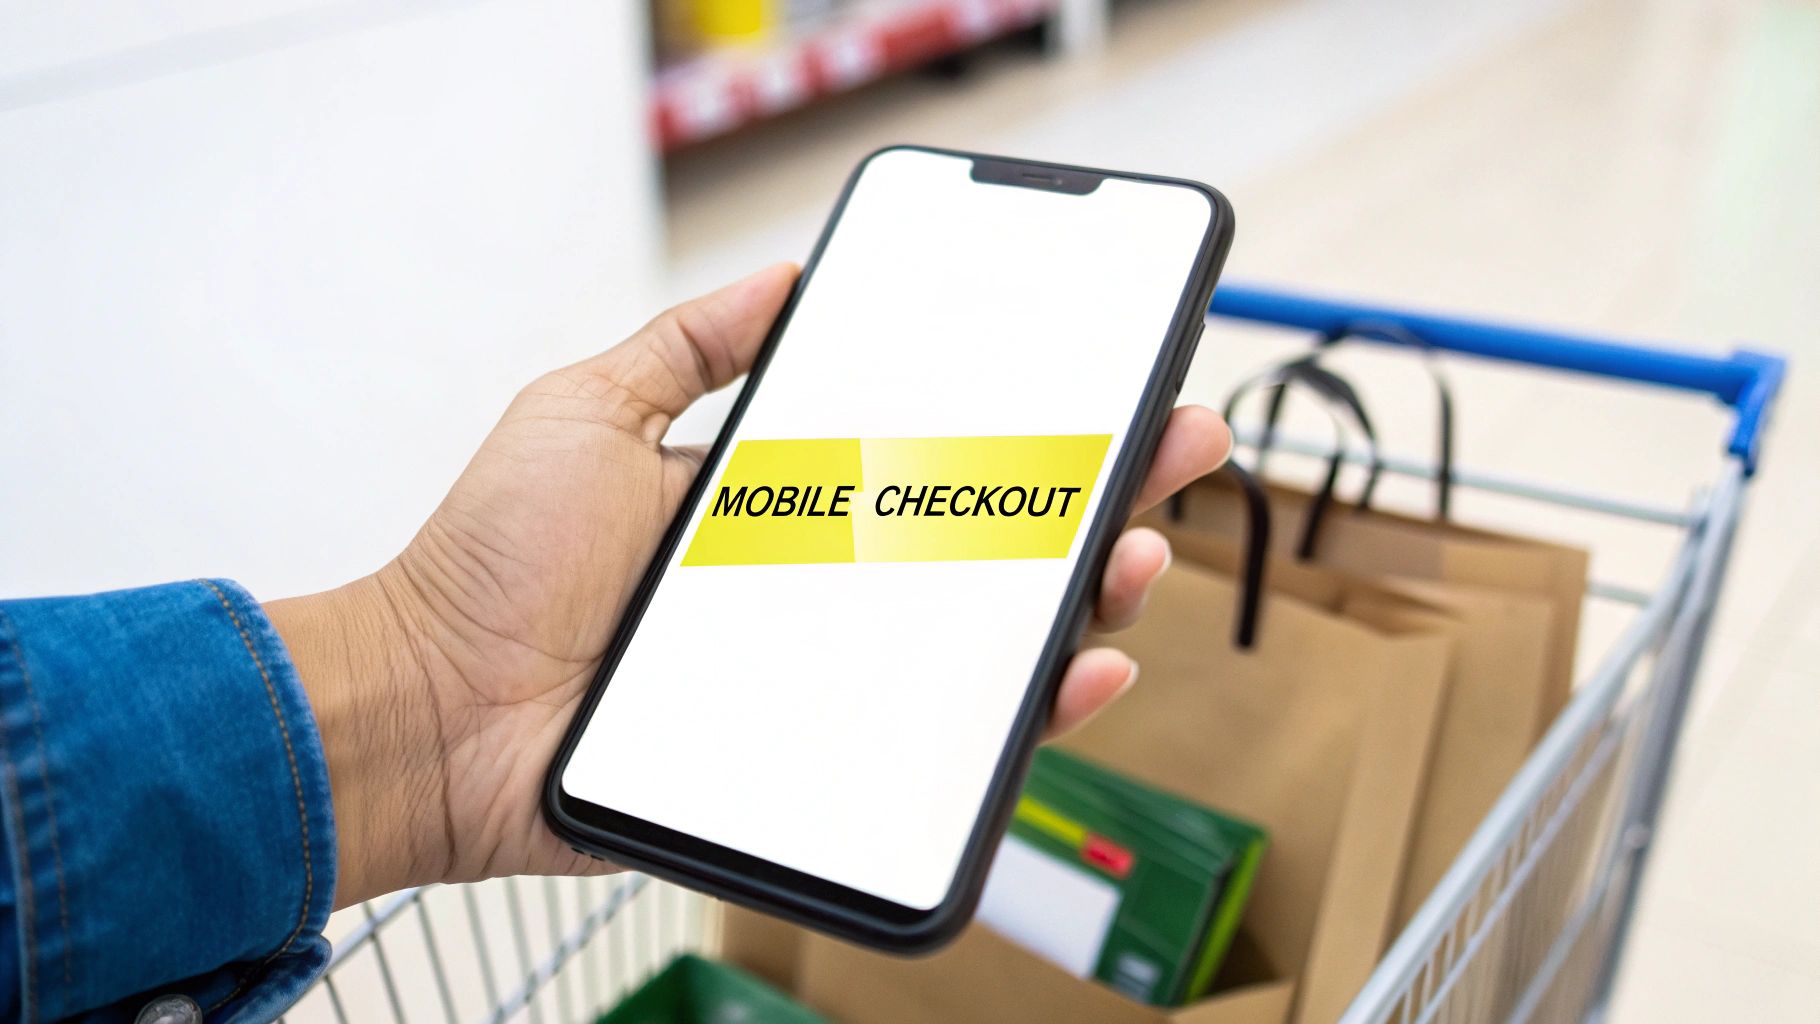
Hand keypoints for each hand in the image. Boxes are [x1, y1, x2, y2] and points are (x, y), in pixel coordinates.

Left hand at [268, 264, 1231, 907]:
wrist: (429, 705)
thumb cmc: (491, 566)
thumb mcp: (588, 411)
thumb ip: (686, 347)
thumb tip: (782, 278)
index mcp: (787, 507)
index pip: (932, 455)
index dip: (1020, 420)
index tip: (1096, 378)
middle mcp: (826, 591)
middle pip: (989, 546)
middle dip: (1095, 494)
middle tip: (1170, 445)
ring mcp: (831, 677)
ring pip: (991, 645)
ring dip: (1086, 596)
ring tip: (1135, 549)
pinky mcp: (822, 757)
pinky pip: (947, 742)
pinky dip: (1028, 712)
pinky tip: (1077, 669)